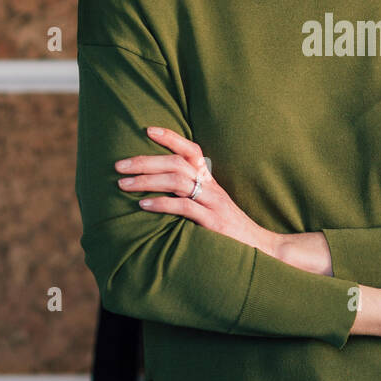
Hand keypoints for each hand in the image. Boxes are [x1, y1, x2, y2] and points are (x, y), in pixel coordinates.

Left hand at [114, 126, 280, 255]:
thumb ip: (192, 197)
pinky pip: (185, 207)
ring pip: (178, 181)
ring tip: (123, 184)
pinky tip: (144, 205)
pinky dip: (162, 204)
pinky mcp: (214, 223)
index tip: (148, 130)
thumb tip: (160, 192)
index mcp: (211, 182)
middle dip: (145, 161)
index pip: (192, 150)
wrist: (262, 250)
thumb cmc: (231, 231)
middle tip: (119, 166)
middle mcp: (212, 188)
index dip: (171, 137)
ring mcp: (214, 204)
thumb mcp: (212, 208)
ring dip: (147, 181)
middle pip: (177, 163)